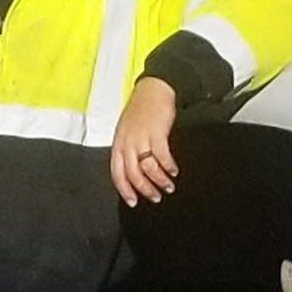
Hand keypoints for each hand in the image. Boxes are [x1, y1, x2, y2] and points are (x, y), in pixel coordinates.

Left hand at [111, 77, 178, 206]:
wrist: (153, 90)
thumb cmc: (140, 111)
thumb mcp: (126, 132)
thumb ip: (127, 150)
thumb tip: (133, 172)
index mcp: (118, 145)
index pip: (117, 173)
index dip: (125, 190)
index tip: (133, 202)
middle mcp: (127, 144)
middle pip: (133, 174)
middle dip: (145, 189)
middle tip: (155, 197)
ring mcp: (141, 139)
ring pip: (148, 168)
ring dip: (160, 180)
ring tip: (169, 187)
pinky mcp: (156, 133)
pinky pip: (162, 156)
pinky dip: (168, 166)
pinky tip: (174, 171)